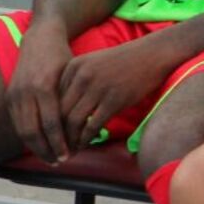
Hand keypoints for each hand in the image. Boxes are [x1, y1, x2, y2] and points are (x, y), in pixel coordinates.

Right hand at [5, 17, 73, 163]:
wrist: (40, 38)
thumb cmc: (63, 57)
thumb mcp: (73, 75)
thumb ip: (73, 100)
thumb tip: (85, 129)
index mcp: (44, 86)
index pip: (51, 123)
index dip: (60, 142)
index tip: (69, 156)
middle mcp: (26, 91)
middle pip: (33, 131)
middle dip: (46, 150)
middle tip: (59, 162)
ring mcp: (15, 94)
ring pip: (22, 130)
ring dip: (35, 148)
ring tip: (50, 158)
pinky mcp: (9, 96)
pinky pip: (16, 122)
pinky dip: (26, 137)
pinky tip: (38, 144)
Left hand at [57, 35, 177, 149]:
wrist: (152, 54)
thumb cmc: (123, 61)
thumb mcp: (93, 64)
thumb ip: (75, 81)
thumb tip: (63, 110)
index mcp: (73, 67)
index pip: (53, 99)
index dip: (51, 119)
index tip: (52, 132)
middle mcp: (82, 76)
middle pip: (60, 112)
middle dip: (57, 133)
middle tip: (58, 146)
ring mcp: (98, 88)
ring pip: (73, 121)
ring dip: (70, 139)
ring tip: (71, 149)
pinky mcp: (114, 100)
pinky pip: (92, 126)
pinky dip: (86, 139)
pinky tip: (86, 144)